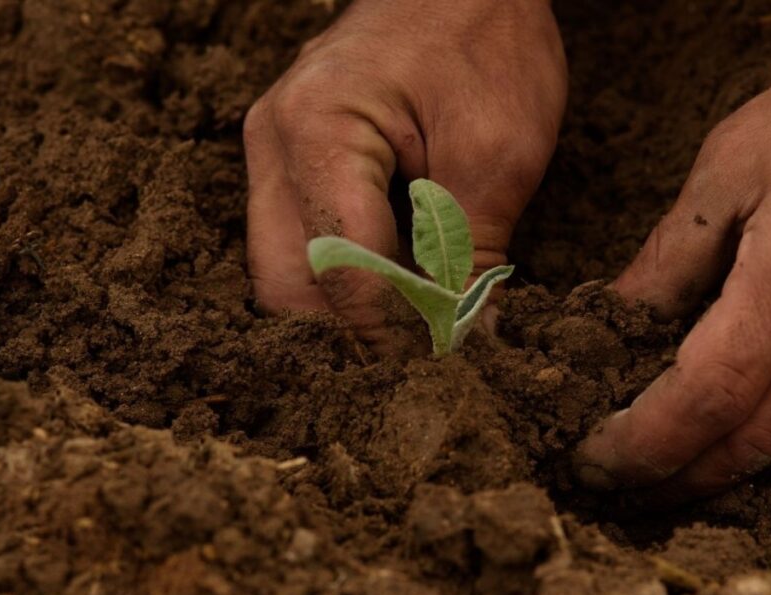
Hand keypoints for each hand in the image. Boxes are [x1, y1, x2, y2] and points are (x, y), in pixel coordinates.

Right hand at [244, 0, 565, 349]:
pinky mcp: (293, 158)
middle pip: (286, 287)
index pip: (342, 274)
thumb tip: (461, 341)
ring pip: (286, 272)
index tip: (437, 378)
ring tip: (411, 341)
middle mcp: (273, 145)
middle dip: (348, 340)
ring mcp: (273, 150)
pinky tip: (397, 296)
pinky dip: (345, 281)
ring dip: (345, 315)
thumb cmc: (485, 40)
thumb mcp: (498, 154)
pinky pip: (301, 242)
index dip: (391, 338)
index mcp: (318, 134)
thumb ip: (470, 257)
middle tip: (415, 373)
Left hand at [575, 1, 770, 503]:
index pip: (708, 398)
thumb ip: (671, 256)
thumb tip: (615, 319)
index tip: (596, 462)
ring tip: (678, 458)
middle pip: (756, 442)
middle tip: (625, 482)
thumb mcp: (733, 162)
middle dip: (682, 476)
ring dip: (737, 466)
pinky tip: (754, 421)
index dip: (644, 444)